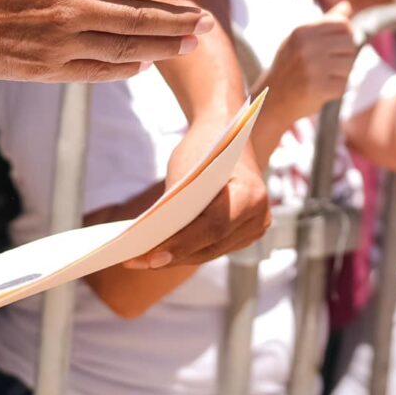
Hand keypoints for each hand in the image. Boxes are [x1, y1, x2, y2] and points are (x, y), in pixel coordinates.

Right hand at [0, 0, 213, 81]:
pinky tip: (143, 62)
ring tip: (189, 44)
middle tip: (207, 22)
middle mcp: (65, 6)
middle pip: (137, 15)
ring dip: (162, 46)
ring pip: (123, 46)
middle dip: (177, 19)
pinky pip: (95, 70)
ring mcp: (55, 41)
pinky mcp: (42, 69)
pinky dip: (124, 67)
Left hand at [126, 142, 271, 267]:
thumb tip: (153, 243)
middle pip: (210, 246)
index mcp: (250, 195)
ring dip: (177, 257)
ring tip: (142, 260)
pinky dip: (188, 249)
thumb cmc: (204, 148)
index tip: (151, 258)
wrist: (226, 132)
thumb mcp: (185, 171)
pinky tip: (160, 252)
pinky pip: (213, 248)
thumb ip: (177, 206)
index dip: (181, 245)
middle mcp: (259, 216)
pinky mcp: (245, 235)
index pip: (213, 227)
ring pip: (209, 252)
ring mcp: (256, 228)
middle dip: (172, 255)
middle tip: (135, 261)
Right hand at [259, 1, 361, 124]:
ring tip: (324, 78)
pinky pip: (345, 84)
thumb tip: (347, 5)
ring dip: (342, 74)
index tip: (334, 48)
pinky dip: (338, 89)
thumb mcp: (301, 39)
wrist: (271, 100)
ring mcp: (312, 66)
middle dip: (345, 56)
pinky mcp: (318, 87)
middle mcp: (306, 46)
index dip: (345, 37)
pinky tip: (322, 90)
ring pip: (350, 64)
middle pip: (350, 43)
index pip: (344, 25)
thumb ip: (326, 22)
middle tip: (329, 66)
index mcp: (302, 30)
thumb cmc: (290, 66)